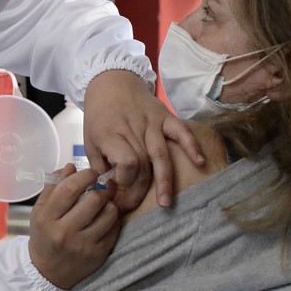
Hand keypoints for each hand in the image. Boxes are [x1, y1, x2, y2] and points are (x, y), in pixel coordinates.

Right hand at [28, 165, 120, 289]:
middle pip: (94, 199)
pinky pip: (115, 228)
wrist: (48, 272)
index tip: (91, 173)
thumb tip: (72, 166)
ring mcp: (84, 245)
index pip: (70, 188)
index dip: (85, 175)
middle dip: (100, 189)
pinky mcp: (99, 254)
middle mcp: (65, 232)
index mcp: (47, 218)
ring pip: (109, 213)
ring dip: (108, 204)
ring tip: (102, 205)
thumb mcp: (40, 210)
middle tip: (99, 188)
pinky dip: (112, 220)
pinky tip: (104, 220)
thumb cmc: (44, 235)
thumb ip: (53, 187)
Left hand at [83, 70, 206, 210]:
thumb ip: (99, 166)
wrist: (111, 82)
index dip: (124, 180)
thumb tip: (110, 192)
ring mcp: (152, 122)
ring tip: (166, 203)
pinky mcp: (165, 117)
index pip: (126, 162)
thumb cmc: (99, 116)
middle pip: (143, 165)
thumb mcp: (90, 141)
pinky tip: (200, 163)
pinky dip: (191, 146)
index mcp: (111, 134)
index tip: (117, 190)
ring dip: (164, 180)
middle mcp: (134, 128)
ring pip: (161, 155)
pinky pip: (181, 132)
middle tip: (133, 207)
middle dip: (139, 191)